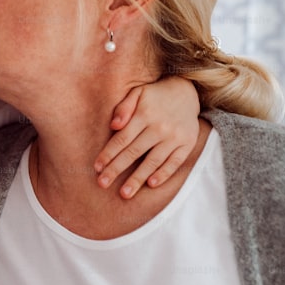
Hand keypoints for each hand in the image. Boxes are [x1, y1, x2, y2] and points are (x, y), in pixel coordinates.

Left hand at [94, 77, 200, 198]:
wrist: (187, 91)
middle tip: (103, 184)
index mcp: (144, 114)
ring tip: (125, 193)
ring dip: (138, 178)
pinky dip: (163, 174)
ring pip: (153, 161)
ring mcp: (175, 137)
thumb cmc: (155, 96)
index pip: (122, 138)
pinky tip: (151, 184)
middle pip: (134, 152)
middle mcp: (159, 127)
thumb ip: (123, 107)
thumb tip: (113, 125)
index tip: (97, 168)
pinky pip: (174, 162)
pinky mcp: (187, 144)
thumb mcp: (137, 93)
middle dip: (117, 170)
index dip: (108, 154)